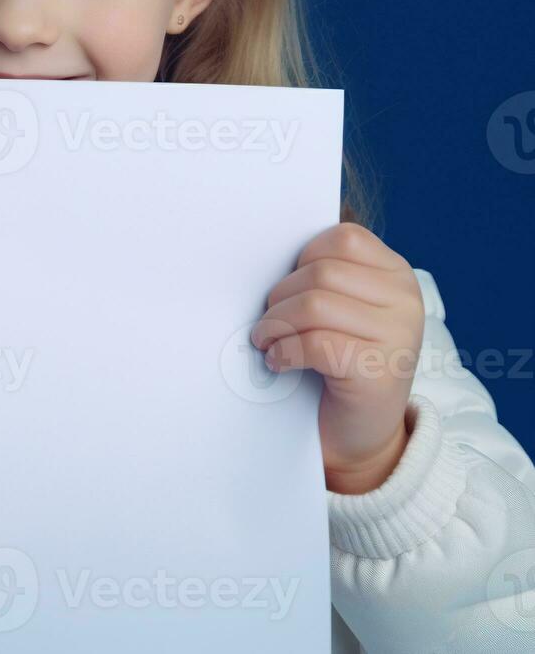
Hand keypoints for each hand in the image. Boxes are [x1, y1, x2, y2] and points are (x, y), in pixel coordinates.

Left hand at [252, 223, 424, 494]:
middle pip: (321, 273)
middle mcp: (406, 301)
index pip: (343, 238)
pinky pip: (316, 344)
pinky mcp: (378, 371)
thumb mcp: (340, 309)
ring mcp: (398, 336)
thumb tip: (266, 254)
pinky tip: (279, 362)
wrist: (359, 433)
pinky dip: (285, 352)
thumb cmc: (338, 362)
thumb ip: (322, 277)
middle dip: (280, 298)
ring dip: (276, 325)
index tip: (289, 290)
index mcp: (397, 276)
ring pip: (314, 305)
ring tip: (268, 341)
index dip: (303, 260)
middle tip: (269, 324)